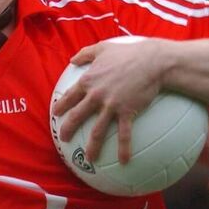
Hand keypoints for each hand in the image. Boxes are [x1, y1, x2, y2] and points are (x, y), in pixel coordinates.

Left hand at [52, 39, 165, 163]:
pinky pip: (124, 134)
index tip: (55, 113)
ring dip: (92, 146)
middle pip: (77, 116)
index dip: (61, 106)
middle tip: (63, 139)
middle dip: (67, 129)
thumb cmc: (129, 52)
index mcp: (89, 81)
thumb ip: (85, 53)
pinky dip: (123, 148)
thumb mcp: (103, 48)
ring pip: (97, 130)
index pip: (70, 96)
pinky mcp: (126, 112)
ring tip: (88, 159)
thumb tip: (72, 59)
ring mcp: (110, 105)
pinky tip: (123, 161)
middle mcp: (96, 95)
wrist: (152, 61)